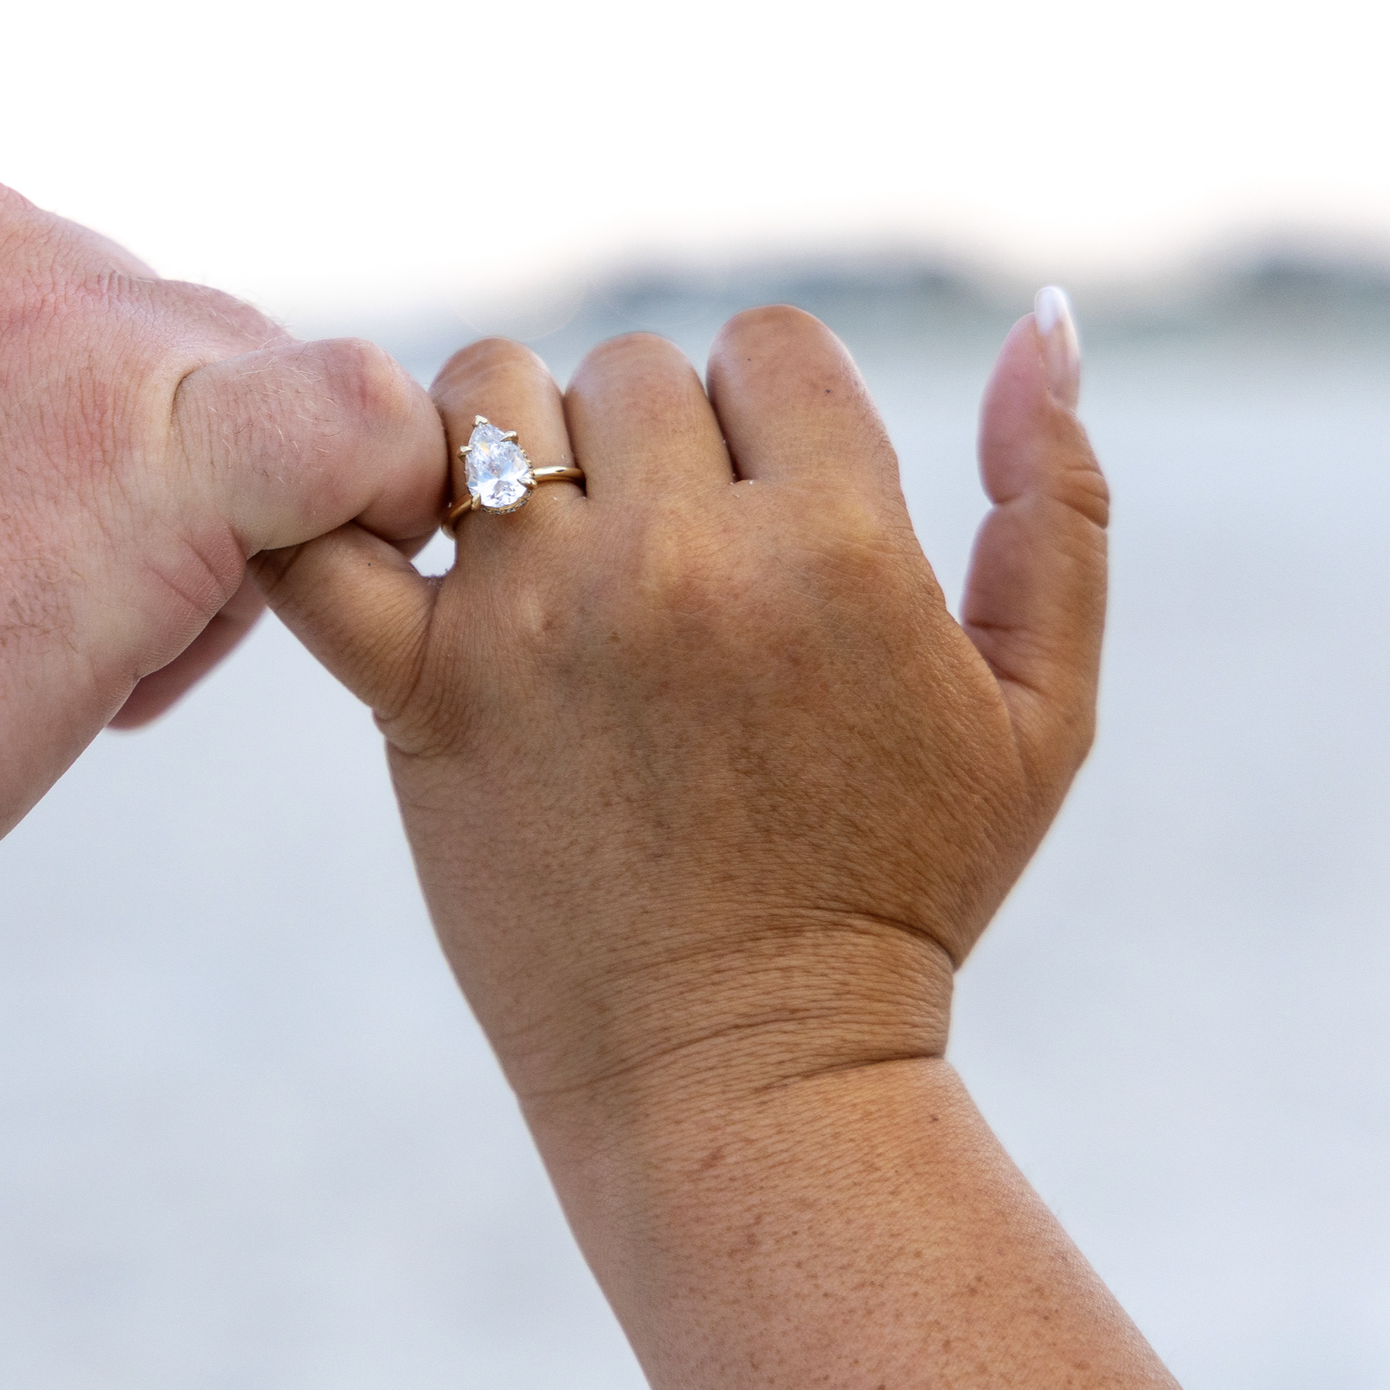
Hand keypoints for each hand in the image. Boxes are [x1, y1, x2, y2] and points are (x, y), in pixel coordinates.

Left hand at [252, 306, 1285, 1389]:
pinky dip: (330, 518)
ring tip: (544, 539)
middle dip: (650, 436)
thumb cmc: (902, 886)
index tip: (765, 501)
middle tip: (662, 545)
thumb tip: (1048, 321)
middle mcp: (678, 562)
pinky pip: (330, 546)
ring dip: (508, 441)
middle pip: (627, 369)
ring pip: (485, 401)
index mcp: (836, 545)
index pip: (767, 347)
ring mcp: (536, 622)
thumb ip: (1058, 501)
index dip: (770, 407)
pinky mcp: (424, 695)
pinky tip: (384, 541)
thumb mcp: (1039, 706)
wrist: (747, 1069)